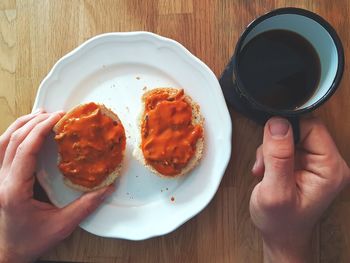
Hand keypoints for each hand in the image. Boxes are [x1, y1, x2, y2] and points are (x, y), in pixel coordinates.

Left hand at [0, 111, 114, 262]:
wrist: (9, 252)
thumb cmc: (32, 241)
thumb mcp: (62, 225)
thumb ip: (86, 205)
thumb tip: (107, 188)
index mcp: (14, 189)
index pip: (26, 149)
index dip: (41, 129)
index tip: (58, 117)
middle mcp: (1, 181)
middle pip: (12, 140)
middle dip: (34, 122)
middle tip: (55, 113)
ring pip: (2, 142)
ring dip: (21, 124)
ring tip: (40, 114)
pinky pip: (0, 149)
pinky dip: (12, 134)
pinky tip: (25, 129)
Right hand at [250, 117, 349, 262]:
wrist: (281, 236)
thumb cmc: (281, 222)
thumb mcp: (274, 191)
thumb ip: (277, 157)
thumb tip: (277, 124)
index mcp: (330, 169)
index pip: (312, 127)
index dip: (287, 130)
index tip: (270, 146)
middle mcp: (328, 164)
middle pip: (302, 129)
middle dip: (276, 142)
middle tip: (267, 162)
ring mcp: (316, 164)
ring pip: (291, 136)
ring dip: (272, 149)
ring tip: (266, 169)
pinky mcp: (305, 165)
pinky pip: (287, 145)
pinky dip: (272, 154)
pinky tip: (268, 169)